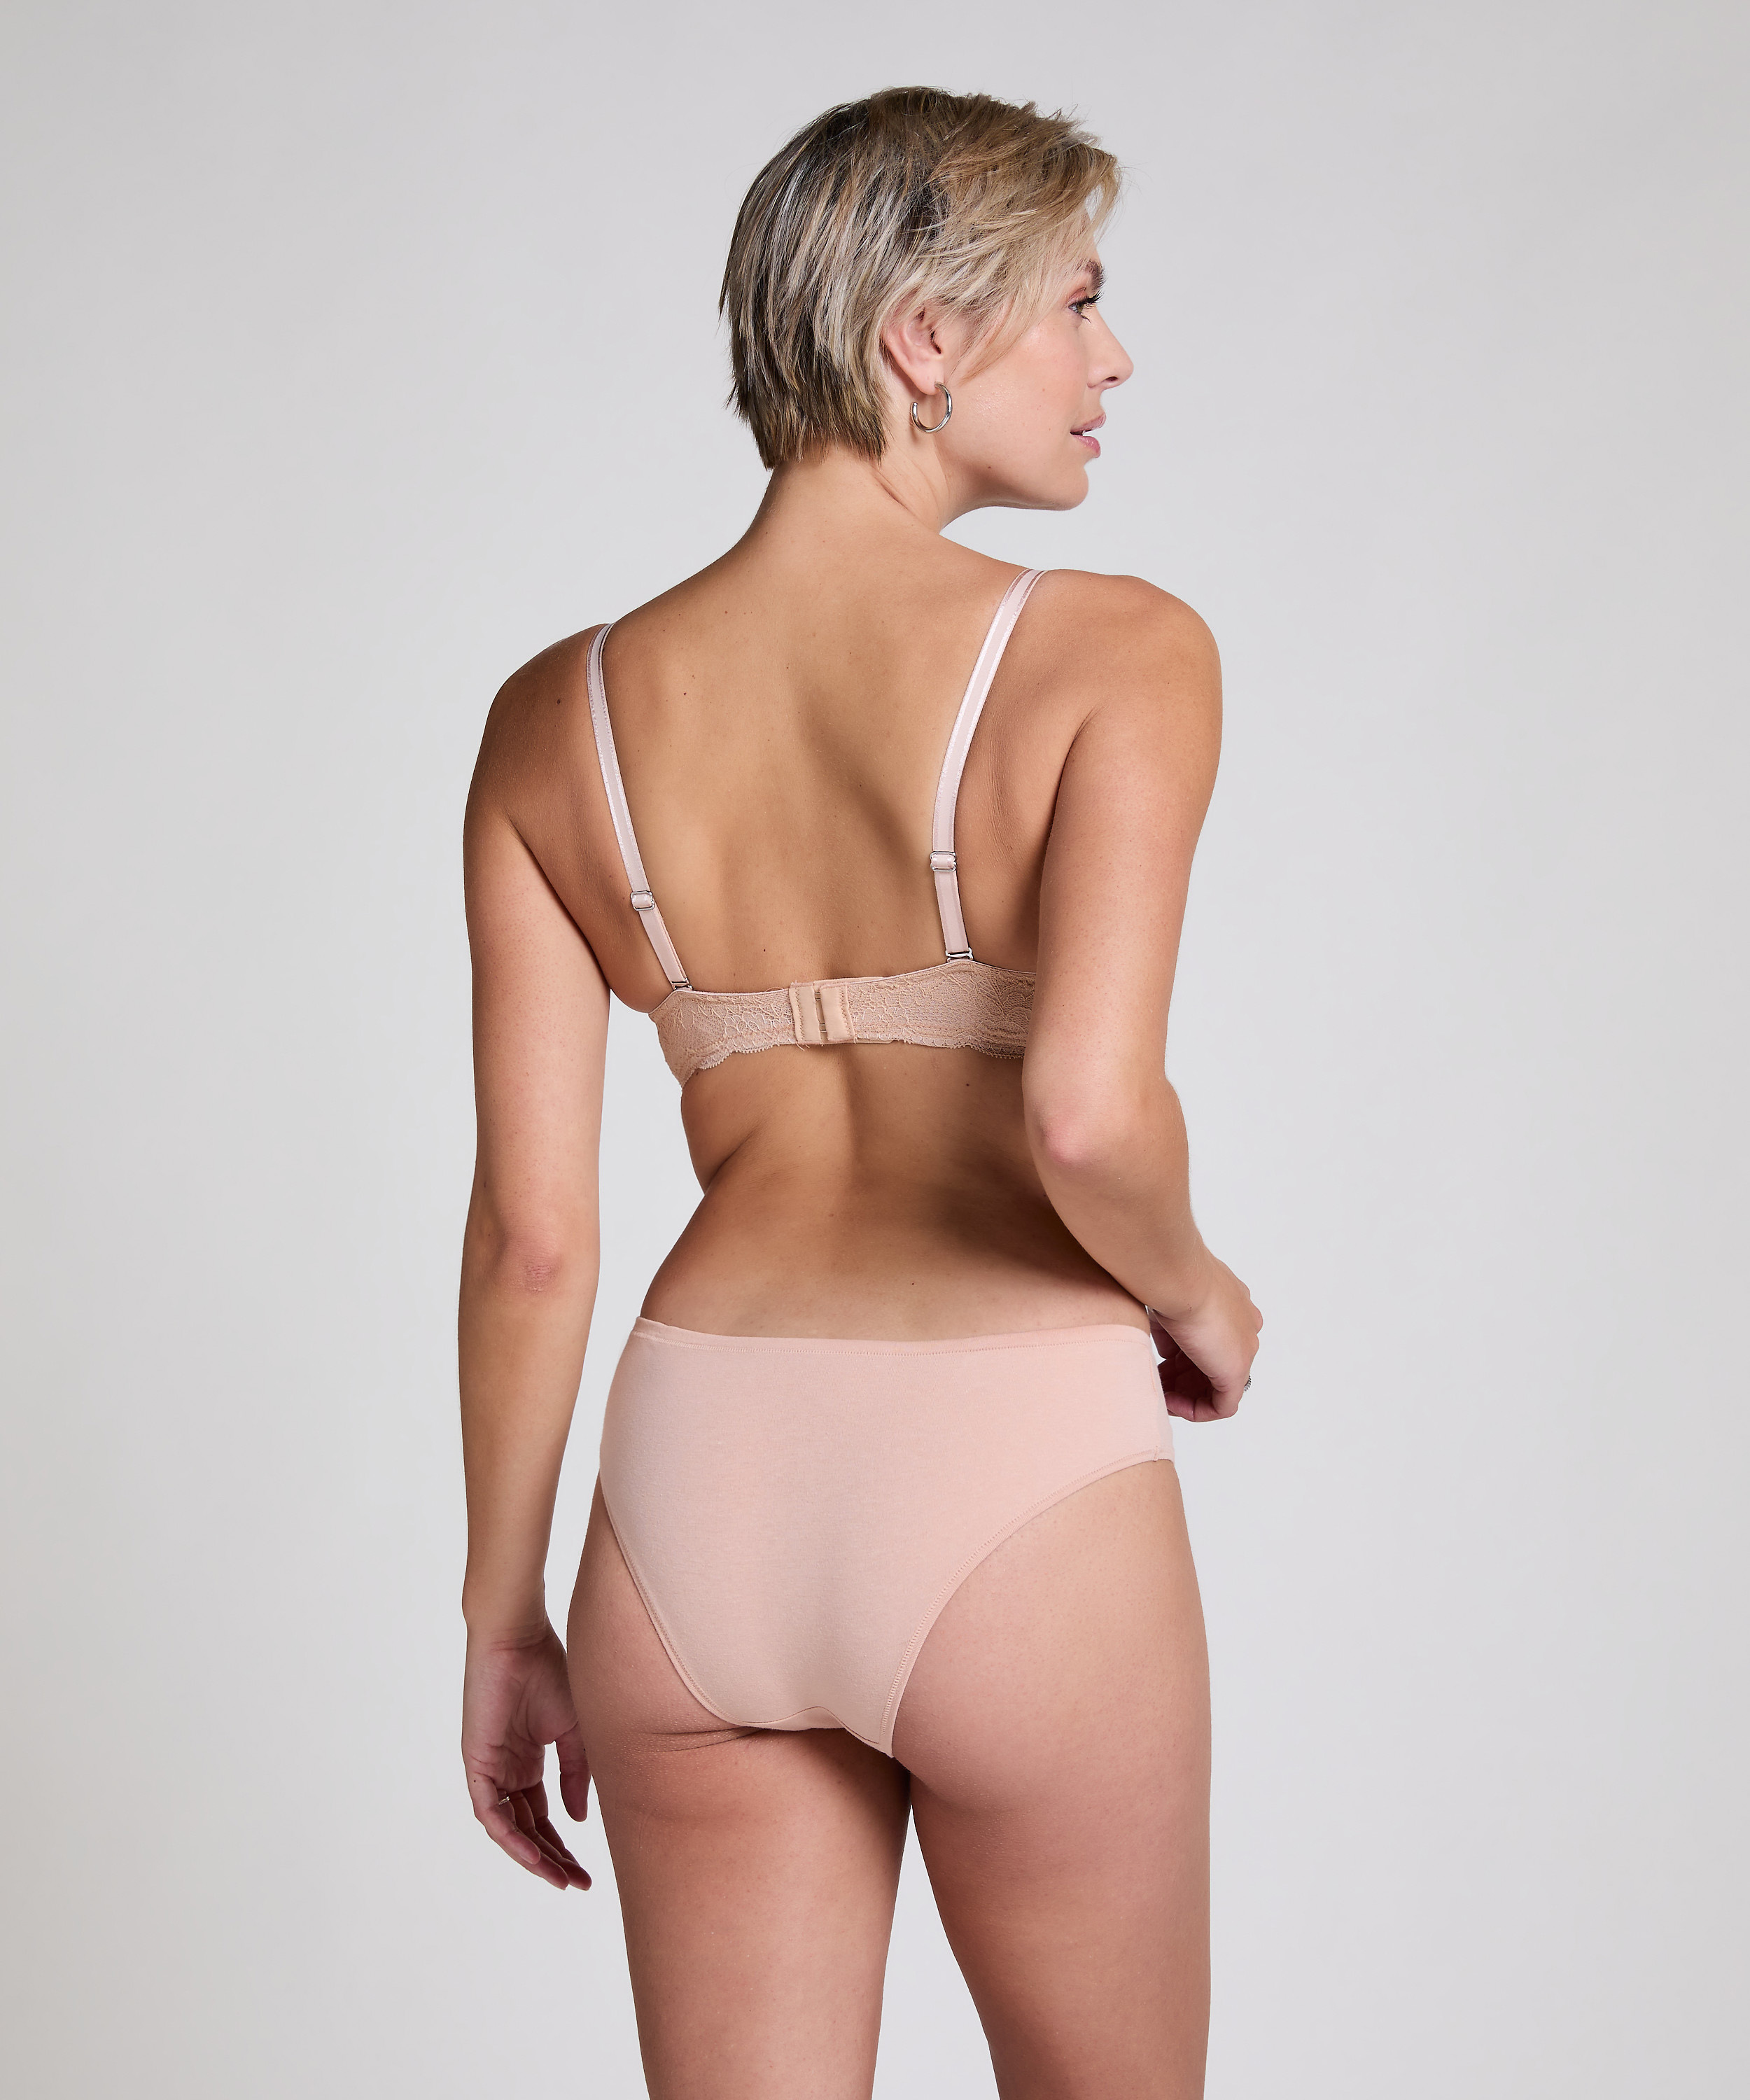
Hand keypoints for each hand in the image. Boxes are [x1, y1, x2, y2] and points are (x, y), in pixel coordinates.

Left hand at [462, 1618, 591, 1889]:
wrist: (520, 1638)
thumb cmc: (549, 1671)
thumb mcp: (574, 1730)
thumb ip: (576, 1774)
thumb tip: (578, 1819)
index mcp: (529, 1759)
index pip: (543, 1814)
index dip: (563, 1843)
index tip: (587, 1871)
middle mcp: (508, 1769)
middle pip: (527, 1827)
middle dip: (551, 1858)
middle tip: (577, 1883)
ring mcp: (491, 1767)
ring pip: (508, 1827)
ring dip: (532, 1855)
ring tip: (559, 1877)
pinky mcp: (477, 1762)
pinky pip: (489, 1812)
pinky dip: (509, 1836)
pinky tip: (532, 1854)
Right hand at [1147, 1257, 1261, 1421]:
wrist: (1180, 1277)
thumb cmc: (1171, 1281)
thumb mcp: (1169, 1307)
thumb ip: (1172, 1333)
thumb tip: (1169, 1355)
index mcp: (1233, 1305)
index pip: (1213, 1340)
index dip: (1184, 1356)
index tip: (1161, 1360)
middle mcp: (1245, 1326)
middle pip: (1214, 1364)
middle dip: (1183, 1377)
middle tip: (1158, 1381)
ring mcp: (1244, 1349)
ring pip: (1217, 1386)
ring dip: (1186, 1394)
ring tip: (1160, 1394)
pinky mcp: (1237, 1371)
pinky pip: (1222, 1405)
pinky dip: (1195, 1409)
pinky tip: (1171, 1402)